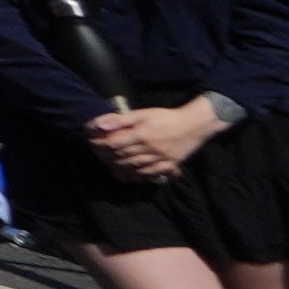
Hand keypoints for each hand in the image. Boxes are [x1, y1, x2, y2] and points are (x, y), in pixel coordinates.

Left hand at [86, 98, 220, 182]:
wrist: (195, 124)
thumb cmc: (166, 117)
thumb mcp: (143, 113)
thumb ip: (121, 120)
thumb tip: (100, 125)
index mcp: (141, 134)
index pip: (114, 144)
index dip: (100, 145)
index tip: (93, 143)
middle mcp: (150, 149)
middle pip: (122, 157)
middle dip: (106, 156)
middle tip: (98, 154)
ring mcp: (160, 158)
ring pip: (134, 167)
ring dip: (119, 167)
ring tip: (110, 163)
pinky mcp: (169, 164)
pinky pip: (150, 173)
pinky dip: (138, 175)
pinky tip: (130, 174)